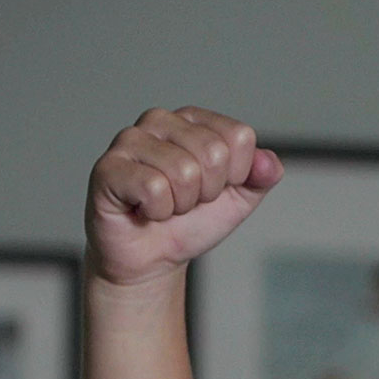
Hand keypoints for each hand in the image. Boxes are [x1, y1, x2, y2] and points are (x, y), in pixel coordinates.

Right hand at [84, 106, 282, 287]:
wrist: (152, 258)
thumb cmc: (190, 222)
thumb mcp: (239, 199)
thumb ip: (262, 177)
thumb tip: (269, 163)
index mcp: (194, 120)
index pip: (239, 137)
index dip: (234, 175)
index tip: (212, 189)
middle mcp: (160, 120)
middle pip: (213, 153)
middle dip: (206, 193)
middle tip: (184, 201)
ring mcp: (130, 140)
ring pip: (184, 171)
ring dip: (180, 205)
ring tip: (164, 206)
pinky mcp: (108, 167)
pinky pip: (154, 188)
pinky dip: (157, 212)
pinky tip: (143, 210)